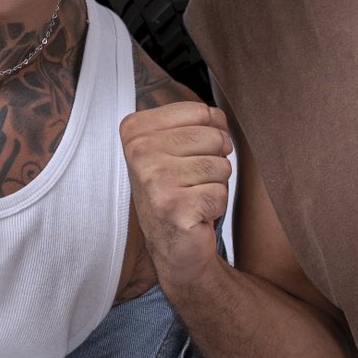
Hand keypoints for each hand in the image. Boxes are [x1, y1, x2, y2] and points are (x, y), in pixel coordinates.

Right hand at [120, 100, 233, 295]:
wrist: (173, 246)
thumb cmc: (179, 190)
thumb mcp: (181, 146)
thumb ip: (201, 121)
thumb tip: (219, 118)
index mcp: (136, 130)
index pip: (201, 112)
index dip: (209, 135)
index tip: (189, 157)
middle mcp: (139, 152)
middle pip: (214, 137)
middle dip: (215, 161)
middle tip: (192, 182)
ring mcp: (153, 180)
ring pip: (221, 165)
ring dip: (216, 185)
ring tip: (193, 197)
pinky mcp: (173, 207)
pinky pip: (220, 193)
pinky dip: (216, 206)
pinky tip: (195, 214)